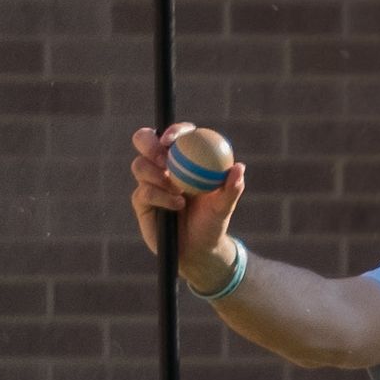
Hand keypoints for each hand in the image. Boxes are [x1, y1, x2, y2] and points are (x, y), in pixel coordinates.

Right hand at [128, 123, 246, 282]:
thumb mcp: (225, 206)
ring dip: (156, 175)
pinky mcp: (141, 199)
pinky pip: (143, 191)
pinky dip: (159, 196)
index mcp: (185, 158)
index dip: (173, 131)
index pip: (176, 135)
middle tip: (163, 158)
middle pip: (144, 140)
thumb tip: (239, 167)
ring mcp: (150, 181)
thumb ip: (231, 188)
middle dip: (149, 144)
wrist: (198, 248)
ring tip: (178, 190)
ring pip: (140, 165)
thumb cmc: (214, 221)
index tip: (172, 139)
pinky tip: (176, 205)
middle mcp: (164, 165)